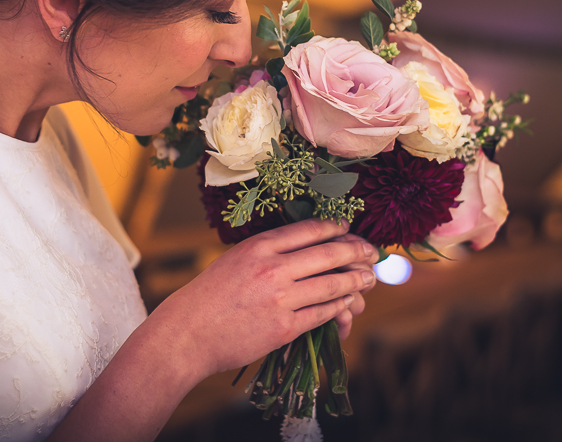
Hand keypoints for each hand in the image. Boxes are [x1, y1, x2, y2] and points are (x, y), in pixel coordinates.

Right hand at [152, 219, 374, 377]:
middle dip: (357, 252)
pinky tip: (347, 303)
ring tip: (369, 278)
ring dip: (356, 281)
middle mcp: (273, 268)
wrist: (188, 333)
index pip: (310, 230)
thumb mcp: (236, 259)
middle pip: (329, 254)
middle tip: (373, 253)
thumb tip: (310, 248)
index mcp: (259, 246)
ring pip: (332, 285)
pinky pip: (322, 313)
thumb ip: (270, 253)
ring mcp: (280, 299)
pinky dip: (339, 307)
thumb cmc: (210, 296)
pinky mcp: (284, 328)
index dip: (337, 228)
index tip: (350, 228)